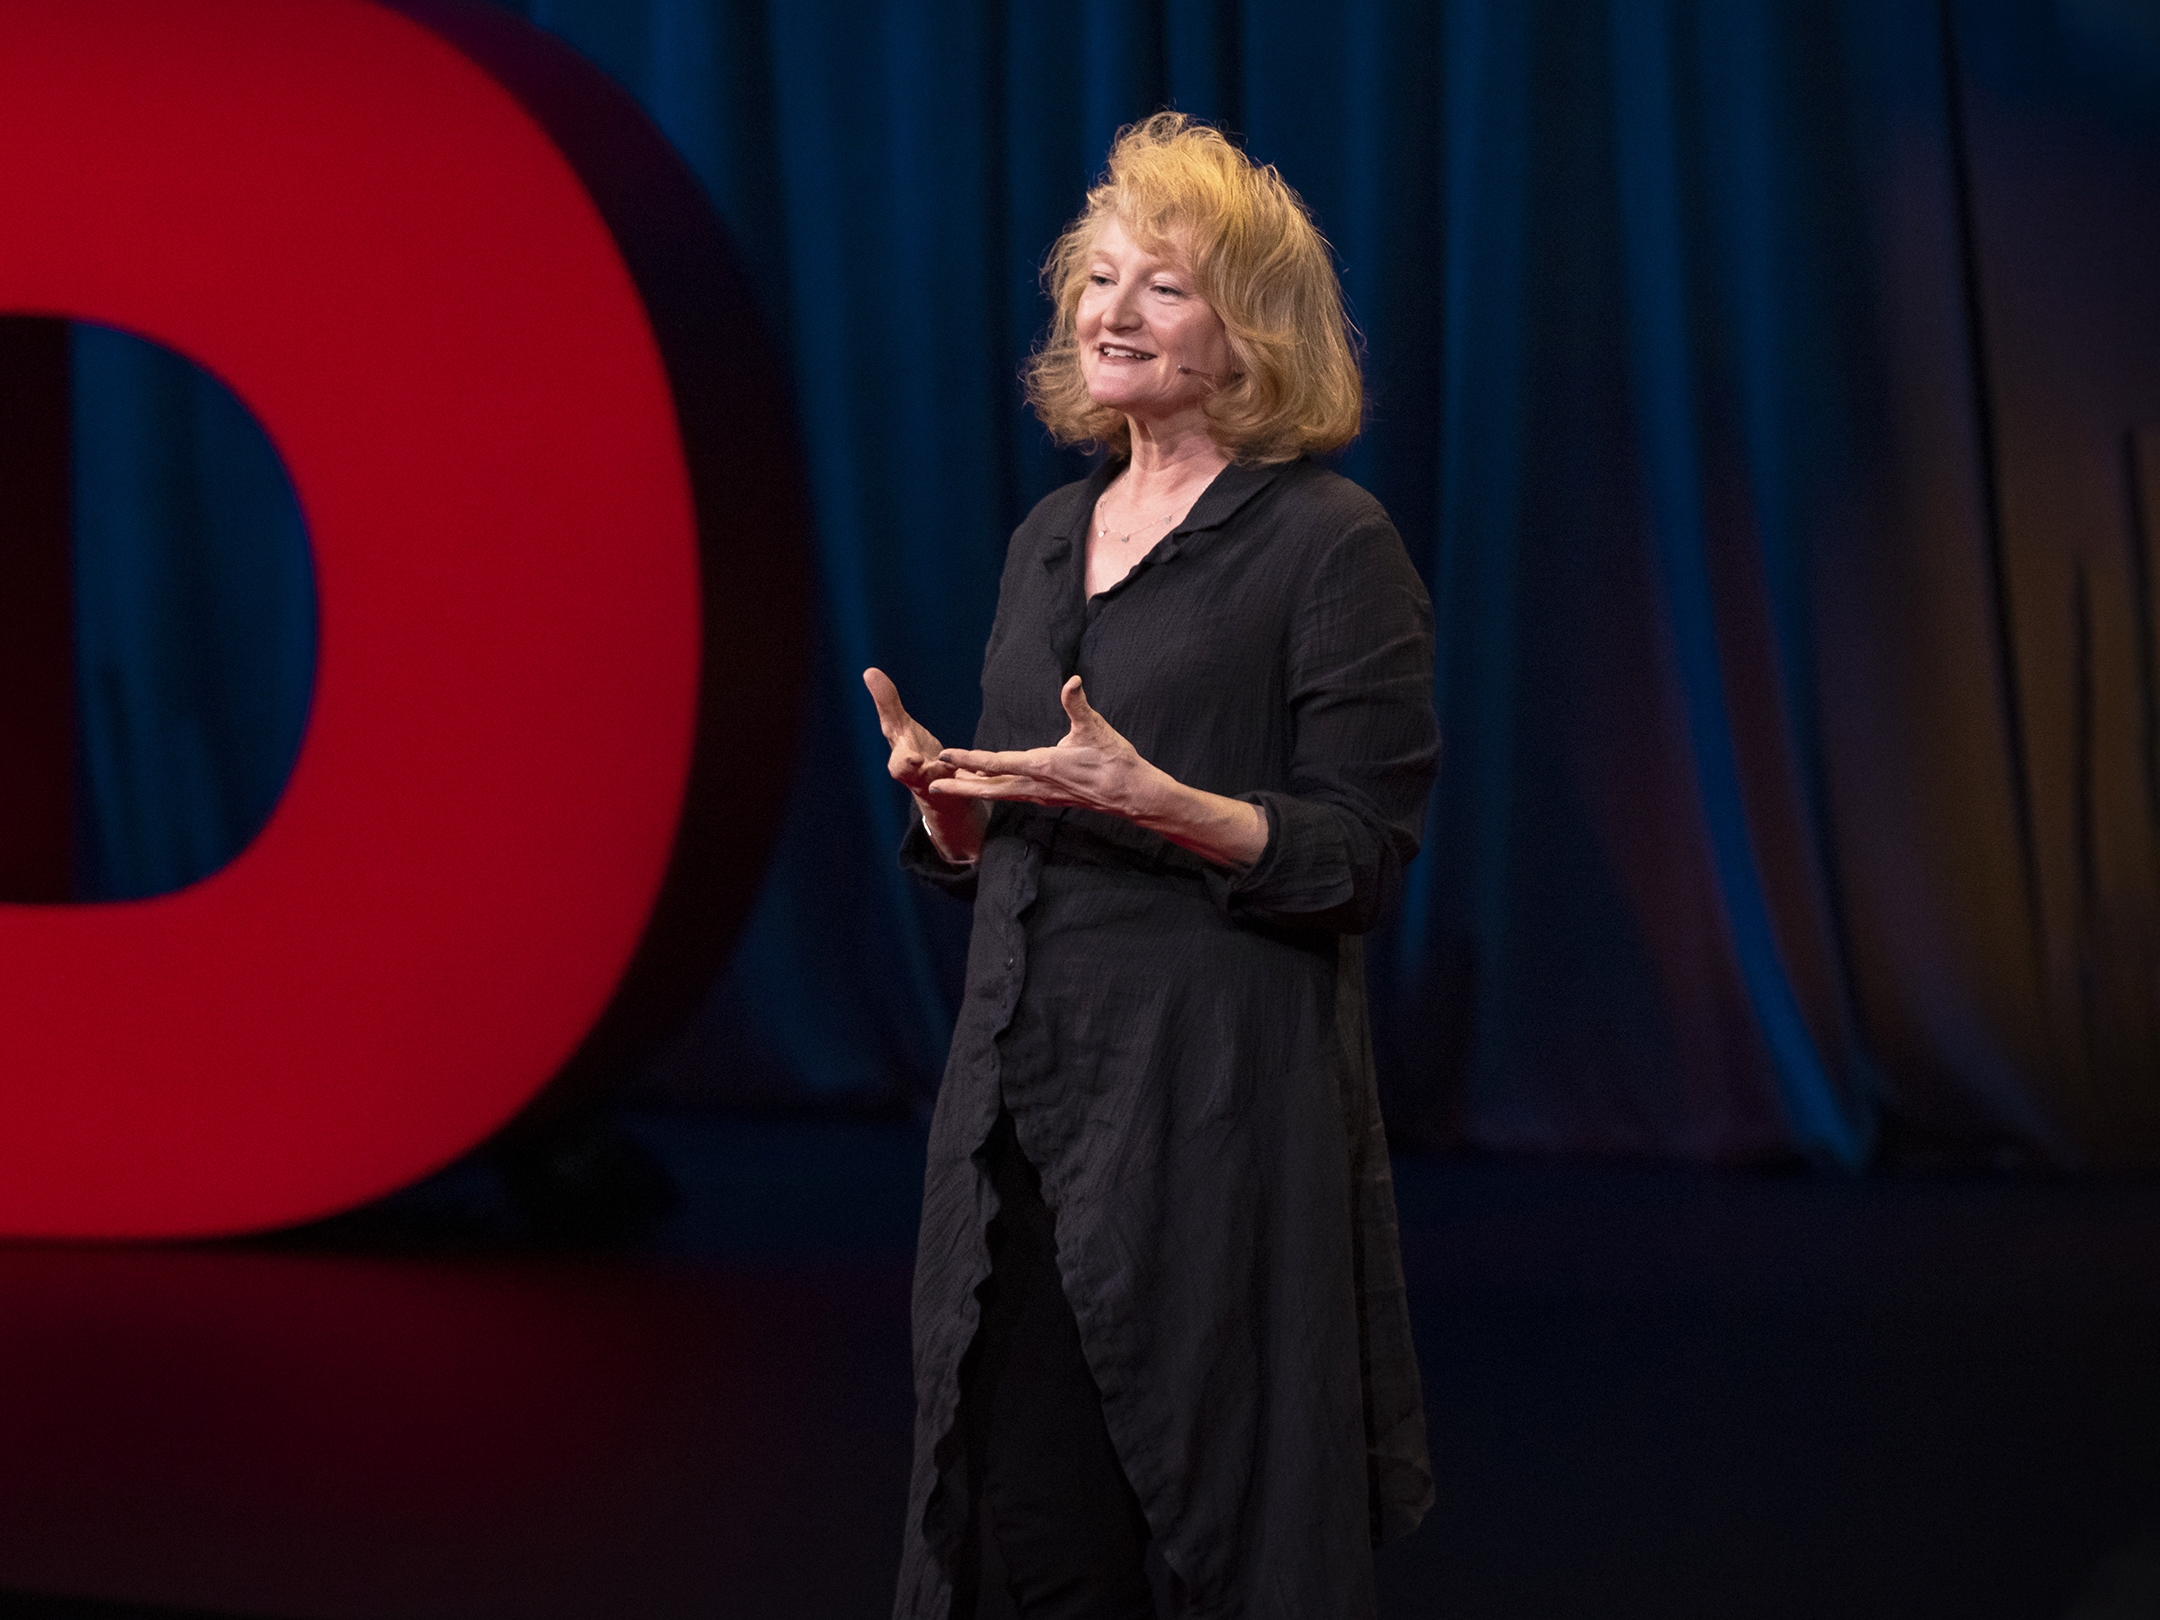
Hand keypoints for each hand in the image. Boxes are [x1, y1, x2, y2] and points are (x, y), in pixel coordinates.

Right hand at [864, 668, 986, 862]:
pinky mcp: (964, 790)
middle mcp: (922, 779)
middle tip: (932, 768)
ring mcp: (943, 787)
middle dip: (927, 775)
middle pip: (924, 783)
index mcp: (904, 764)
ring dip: (953, 775)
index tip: (913, 759)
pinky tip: (987, 767)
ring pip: (947, 785)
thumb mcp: (900, 728)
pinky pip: (972, 785)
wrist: (937, 791)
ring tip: (959, 768)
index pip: (899, 767)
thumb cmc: (914, 752)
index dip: (905, 764)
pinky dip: (978, 775)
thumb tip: (869, 671)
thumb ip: (887, 702)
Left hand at [931, 675, 1165, 820]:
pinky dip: (993, 790)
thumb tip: (1072, 681)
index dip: (969, 758)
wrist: (1132, 794)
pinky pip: (1012, 795)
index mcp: (1042, 766)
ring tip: (950, 783)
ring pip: (999, 794)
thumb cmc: (1115, 761)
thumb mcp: (1096, 729)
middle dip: (959, 786)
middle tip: (932, 784)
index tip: (946, 754)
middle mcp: (1036, 785)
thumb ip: (1078, 705)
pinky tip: (985, 785)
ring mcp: (1040, 795)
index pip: (997, 762)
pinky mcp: (1047, 798)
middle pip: (989, 787)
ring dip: (973, 789)